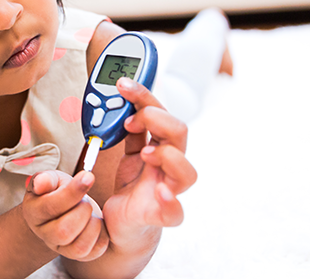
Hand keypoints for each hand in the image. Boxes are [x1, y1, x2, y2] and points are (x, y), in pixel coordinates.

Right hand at [22, 170, 109, 260]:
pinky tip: (98, 223)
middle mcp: (44, 234)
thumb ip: (46, 179)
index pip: (49, 207)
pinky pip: (92, 253)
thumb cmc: (57, 191)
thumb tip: (40, 182)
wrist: (64, 208)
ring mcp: (60, 248)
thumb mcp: (51, 179)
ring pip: (78, 248)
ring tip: (92, 213)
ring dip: (92, 227)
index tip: (88, 177)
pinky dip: (101, 237)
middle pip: (63, 232)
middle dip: (82, 212)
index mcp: (33, 212)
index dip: (71, 192)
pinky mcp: (77, 255)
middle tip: (86, 201)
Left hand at [102, 77, 197, 242]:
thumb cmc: (130, 187)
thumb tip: (121, 104)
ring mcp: (169, 191)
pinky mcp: (162, 215)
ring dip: (167, 156)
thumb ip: (129, 132)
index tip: (124, 86)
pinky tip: (161, 193)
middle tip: (131, 121)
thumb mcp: (127, 153)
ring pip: (187, 173)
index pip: (162, 113)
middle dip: (156, 118)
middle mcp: (169, 166)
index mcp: (161, 147)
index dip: (145, 95)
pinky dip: (171, 203)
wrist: (122, 223)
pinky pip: (175, 213)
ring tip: (145, 154)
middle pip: (179, 133)